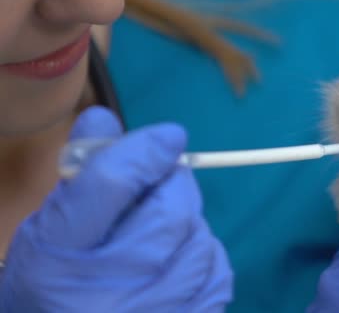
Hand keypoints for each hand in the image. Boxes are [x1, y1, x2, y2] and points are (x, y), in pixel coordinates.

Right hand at [0, 106, 232, 311]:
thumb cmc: (54, 283)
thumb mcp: (48, 229)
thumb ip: (81, 175)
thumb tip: (106, 118)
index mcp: (58, 257)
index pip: (113, 183)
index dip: (147, 150)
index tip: (169, 137)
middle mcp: (107, 294)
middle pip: (170, 210)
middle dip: (174, 184)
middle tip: (162, 184)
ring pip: (199, 237)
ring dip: (188, 222)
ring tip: (161, 233)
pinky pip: (218, 271)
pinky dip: (204, 255)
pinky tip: (178, 261)